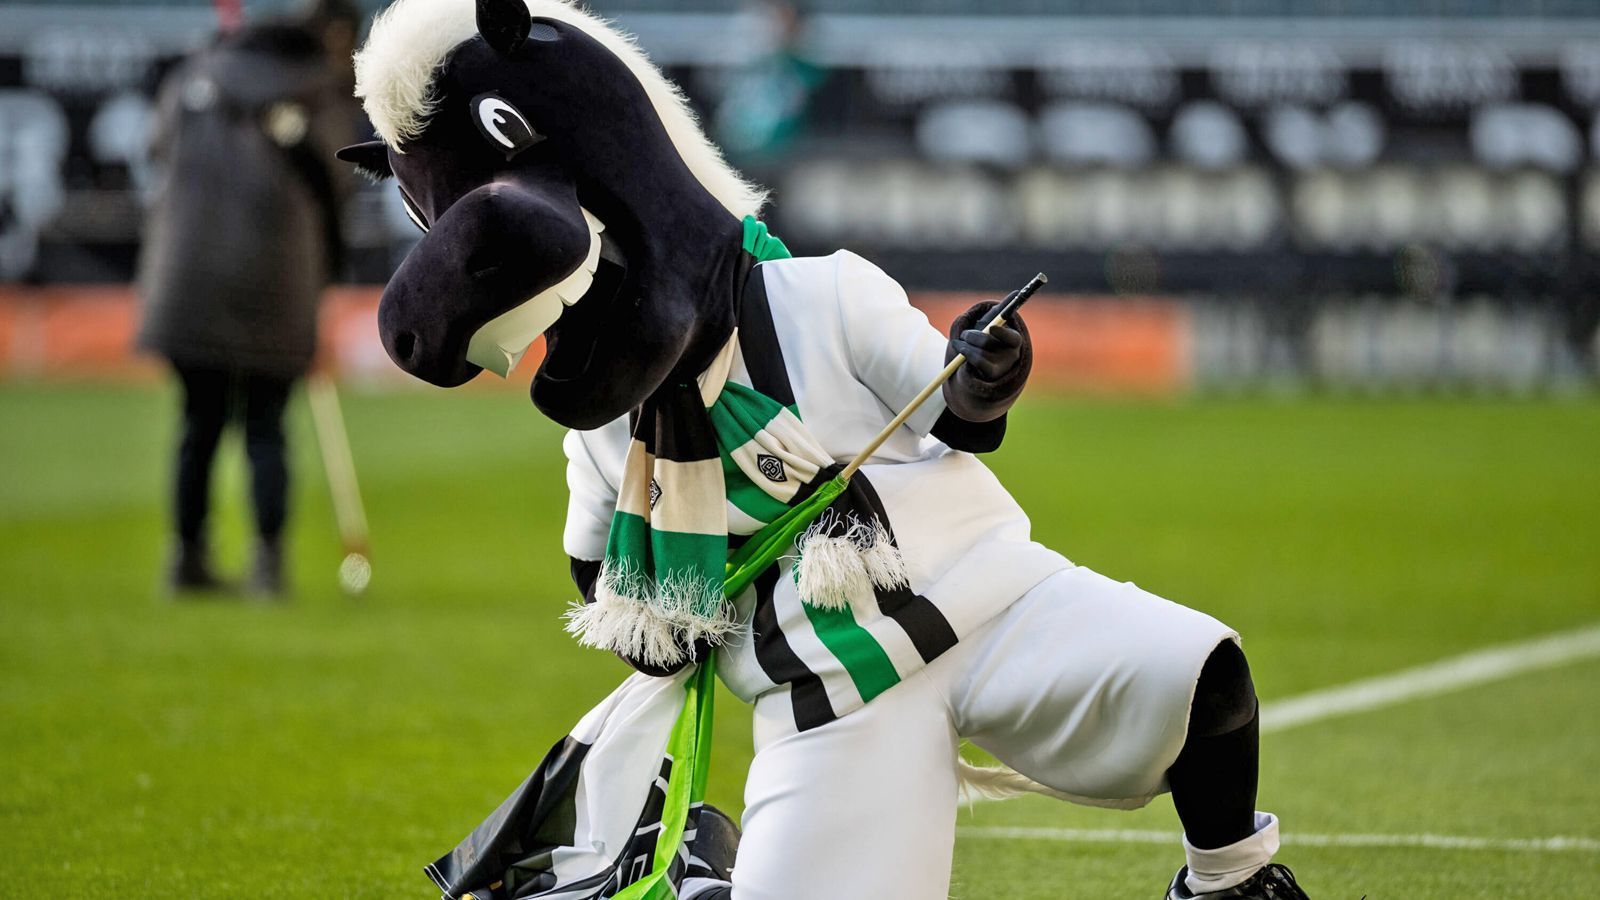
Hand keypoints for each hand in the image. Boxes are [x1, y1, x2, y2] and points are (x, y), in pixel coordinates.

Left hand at [942, 296, 1031, 422]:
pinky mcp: (989, 376)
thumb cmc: (988, 339)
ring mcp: (1001, 368)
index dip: (1002, 333)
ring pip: (978, 352)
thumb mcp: (993, 324)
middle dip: (972, 336)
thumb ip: (1001, 311)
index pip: (1013, 338)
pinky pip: (974, 362)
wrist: (979, 364)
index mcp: (1015, 341)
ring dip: (965, 345)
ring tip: (960, 343)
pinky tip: (961, 350)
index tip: (991, 327)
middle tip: (964, 335)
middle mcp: (1012, 356)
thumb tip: (1016, 293)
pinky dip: (965, 353)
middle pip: (988, 343)